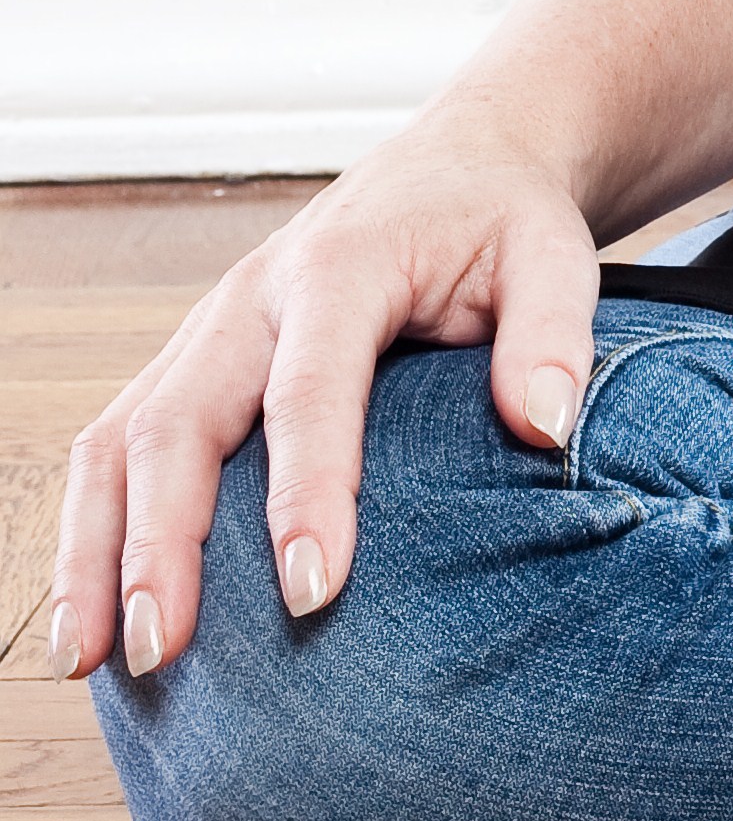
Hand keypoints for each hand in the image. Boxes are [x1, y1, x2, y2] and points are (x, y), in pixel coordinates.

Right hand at [45, 110, 599, 684]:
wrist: (456, 162)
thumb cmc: (502, 218)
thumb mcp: (555, 253)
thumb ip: (553, 334)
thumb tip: (548, 428)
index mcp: (340, 270)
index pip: (308, 392)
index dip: (306, 492)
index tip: (310, 593)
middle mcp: (250, 300)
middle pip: (176, 423)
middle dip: (159, 542)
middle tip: (164, 650)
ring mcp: (207, 331)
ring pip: (118, 441)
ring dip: (93, 550)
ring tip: (89, 658)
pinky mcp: (190, 362)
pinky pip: (116, 446)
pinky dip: (91, 528)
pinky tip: (95, 612)